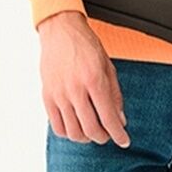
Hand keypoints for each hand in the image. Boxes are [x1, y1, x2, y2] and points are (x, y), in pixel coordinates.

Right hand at [39, 11, 130, 145]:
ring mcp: (59, 94)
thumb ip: (115, 95)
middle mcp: (75, 89)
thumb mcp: (108, 67)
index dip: (118, 135)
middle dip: (103, 137)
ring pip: (73, 132)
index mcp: (94, 80)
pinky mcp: (47, 96)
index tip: (124, 141)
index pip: (109, 118)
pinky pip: (57, 126)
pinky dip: (68, 133)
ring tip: (92, 132)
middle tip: (108, 135)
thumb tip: (120, 120)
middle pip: (91, 129)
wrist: (60, 30)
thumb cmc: (85, 45)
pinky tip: (76, 127)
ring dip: (86, 137)